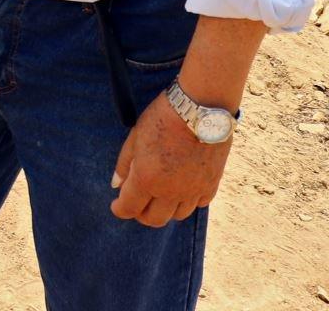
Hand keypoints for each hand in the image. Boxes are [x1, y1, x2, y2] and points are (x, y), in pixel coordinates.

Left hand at [109, 92, 231, 226]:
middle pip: (154, 219)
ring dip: (165, 209)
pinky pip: (198, 204)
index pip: (129, 208)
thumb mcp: (135, 136)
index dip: (120, 210)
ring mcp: (194, 190)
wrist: (201, 109)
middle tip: (137, 203)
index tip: (116, 206)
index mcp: (147, 179)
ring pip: (178, 216)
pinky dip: (188, 201)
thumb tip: (117, 184)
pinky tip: (182, 189)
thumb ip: (125, 164)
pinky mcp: (212, 184)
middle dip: (141, 214)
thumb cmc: (163, 118)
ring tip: (160, 196)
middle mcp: (171, 191)